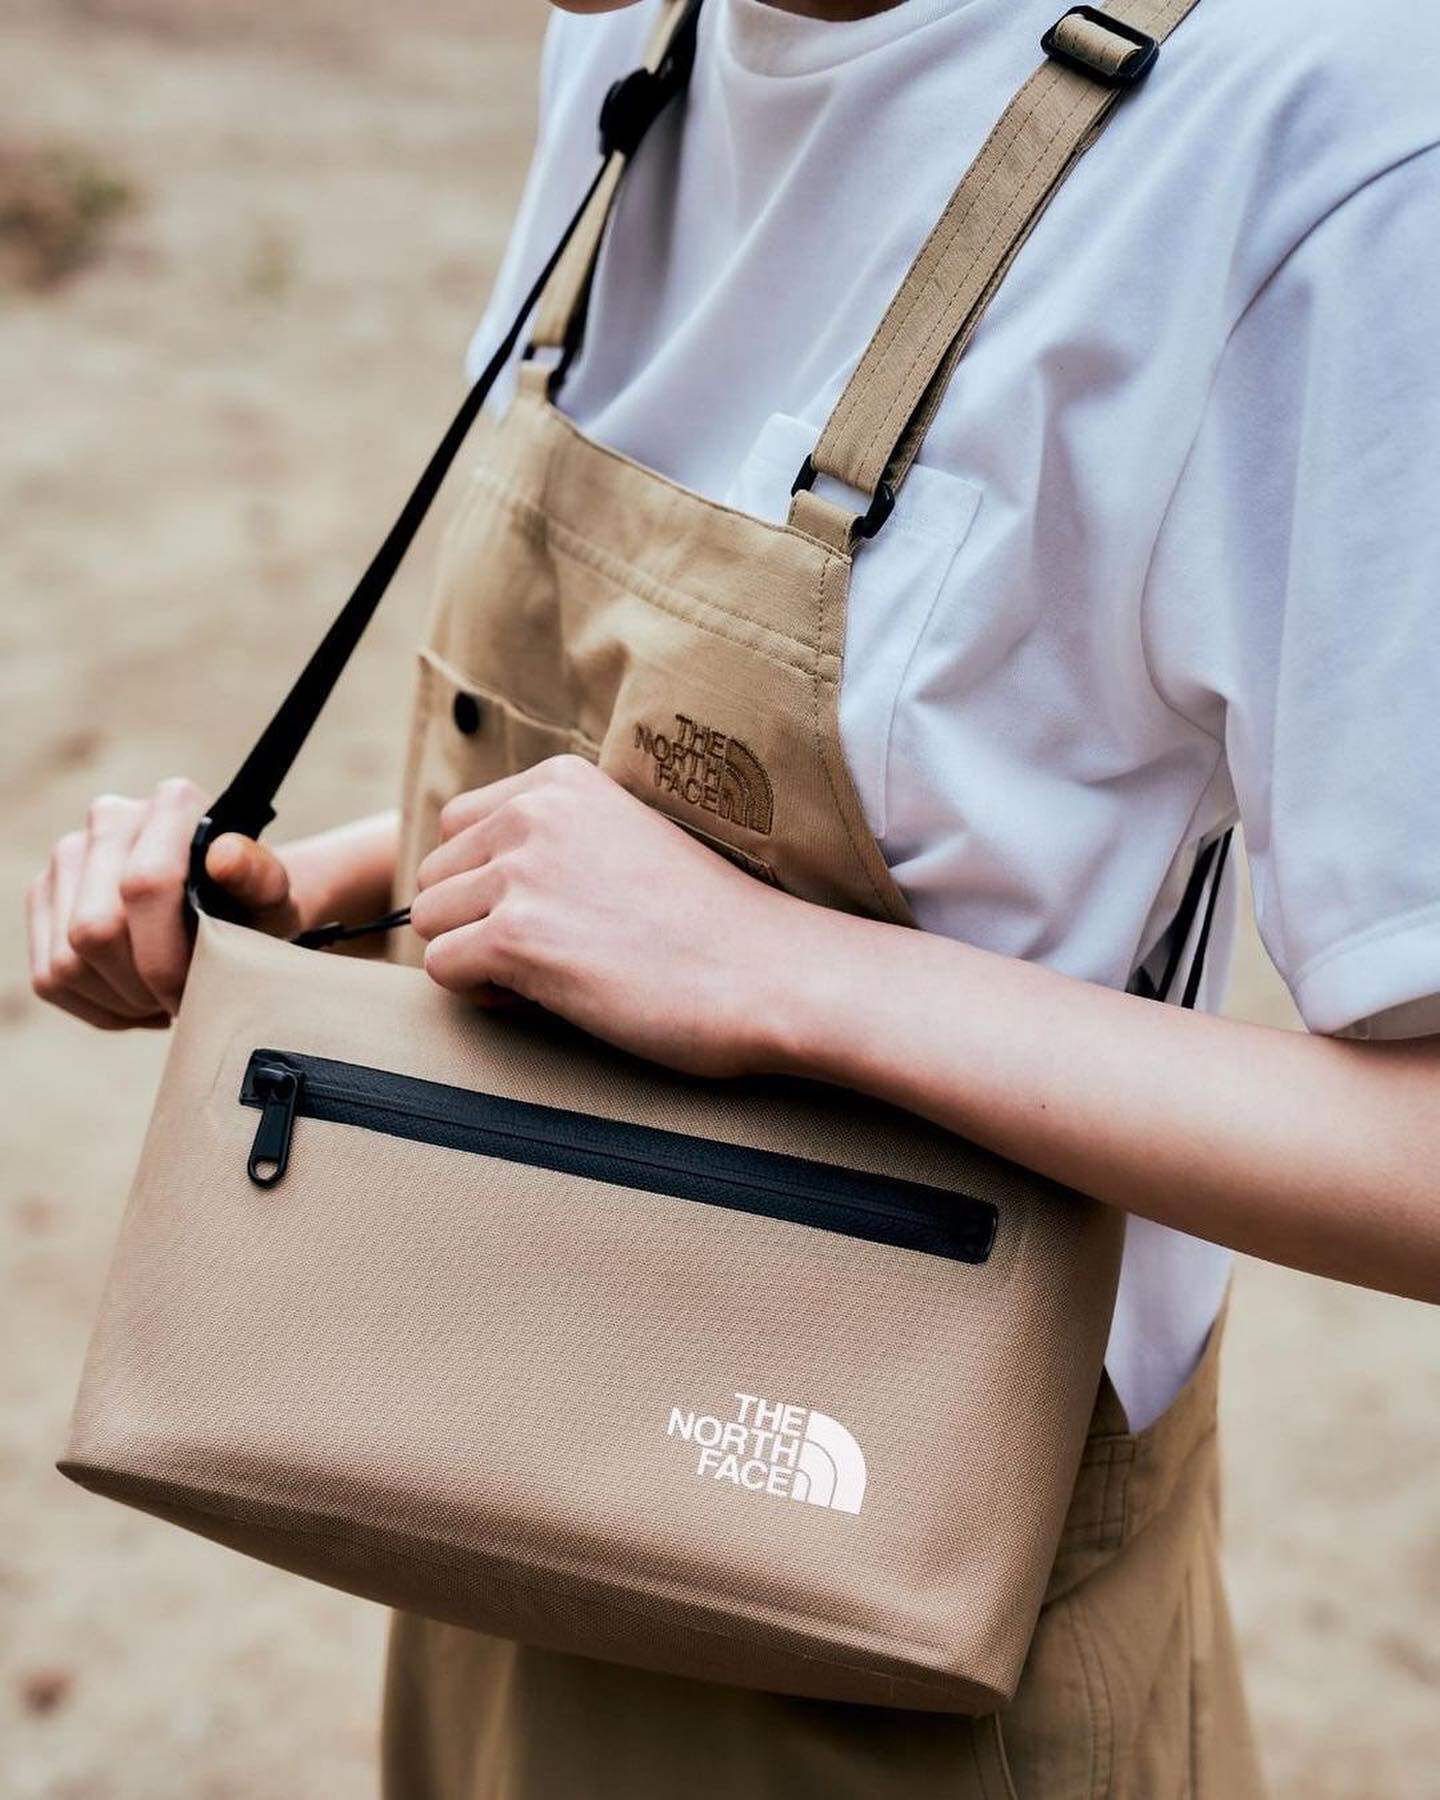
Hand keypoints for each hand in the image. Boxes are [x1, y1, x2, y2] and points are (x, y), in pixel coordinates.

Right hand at [26, 778, 302, 1029]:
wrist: (227, 903)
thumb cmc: (253, 904)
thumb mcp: (274, 898)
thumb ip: (260, 878)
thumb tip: (224, 857)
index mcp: (173, 804)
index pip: (145, 886)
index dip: (166, 959)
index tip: (194, 995)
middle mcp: (110, 817)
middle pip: (96, 930)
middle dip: (142, 987)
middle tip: (181, 1001)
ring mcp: (69, 856)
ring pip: (66, 962)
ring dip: (121, 1002)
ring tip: (164, 999)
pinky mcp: (45, 894)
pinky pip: (49, 978)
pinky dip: (99, 1006)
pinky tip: (138, 998)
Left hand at [412, 756, 813, 1076]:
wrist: (770, 972)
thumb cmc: (713, 924)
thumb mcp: (627, 842)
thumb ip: (556, 842)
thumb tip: (473, 884)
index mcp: (561, 781)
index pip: (459, 824)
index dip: (490, 881)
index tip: (553, 911)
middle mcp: (534, 812)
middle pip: (436, 874)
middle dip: (475, 921)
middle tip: (551, 952)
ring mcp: (523, 872)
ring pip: (429, 921)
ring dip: (475, 957)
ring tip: (549, 975)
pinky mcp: (517, 937)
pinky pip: (441, 968)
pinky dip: (482, 994)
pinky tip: (546, 997)